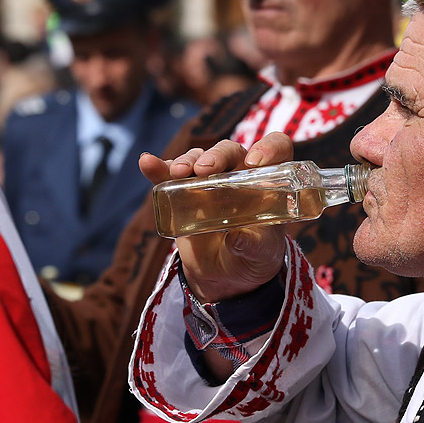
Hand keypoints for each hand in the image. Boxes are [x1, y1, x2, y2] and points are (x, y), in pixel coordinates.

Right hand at [140, 133, 294, 301]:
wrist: (227, 274)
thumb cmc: (254, 255)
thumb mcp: (262, 253)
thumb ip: (254, 245)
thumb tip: (236, 239)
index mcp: (267, 181)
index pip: (275, 149)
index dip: (269, 148)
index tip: (256, 162)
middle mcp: (238, 174)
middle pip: (230, 150)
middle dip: (217, 155)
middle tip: (206, 169)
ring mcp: (208, 181)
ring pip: (199, 158)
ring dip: (188, 160)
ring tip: (180, 173)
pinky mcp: (182, 193)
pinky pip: (169, 175)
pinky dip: (158, 168)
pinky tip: (147, 163)